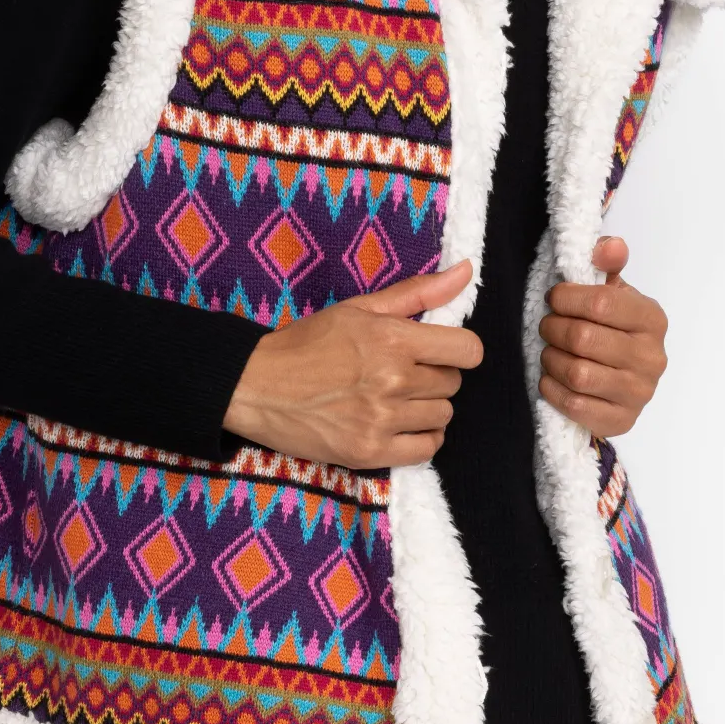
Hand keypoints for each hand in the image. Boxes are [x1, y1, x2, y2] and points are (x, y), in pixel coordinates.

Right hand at [222, 258, 482, 468]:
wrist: (256, 386)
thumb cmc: (307, 343)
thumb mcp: (359, 308)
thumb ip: (417, 292)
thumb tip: (467, 270)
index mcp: (392, 338)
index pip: (468, 350)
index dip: (457, 350)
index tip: (437, 352)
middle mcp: (392, 379)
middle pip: (452, 384)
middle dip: (433, 376)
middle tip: (400, 373)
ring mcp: (381, 419)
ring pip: (442, 416)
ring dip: (425, 408)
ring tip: (393, 399)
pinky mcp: (370, 452)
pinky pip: (426, 449)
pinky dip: (419, 438)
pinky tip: (396, 424)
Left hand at [538, 236, 668, 437]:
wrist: (622, 379)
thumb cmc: (612, 328)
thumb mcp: (612, 291)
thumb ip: (608, 263)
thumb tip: (610, 245)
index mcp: (652, 319)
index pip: (602, 303)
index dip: (567, 298)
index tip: (555, 298)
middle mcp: (652, 358)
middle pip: (583, 338)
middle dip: (553, 328)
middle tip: (548, 326)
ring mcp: (639, 393)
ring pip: (576, 373)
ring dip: (551, 359)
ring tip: (550, 351)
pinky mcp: (622, 421)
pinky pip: (574, 405)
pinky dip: (552, 389)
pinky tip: (551, 378)